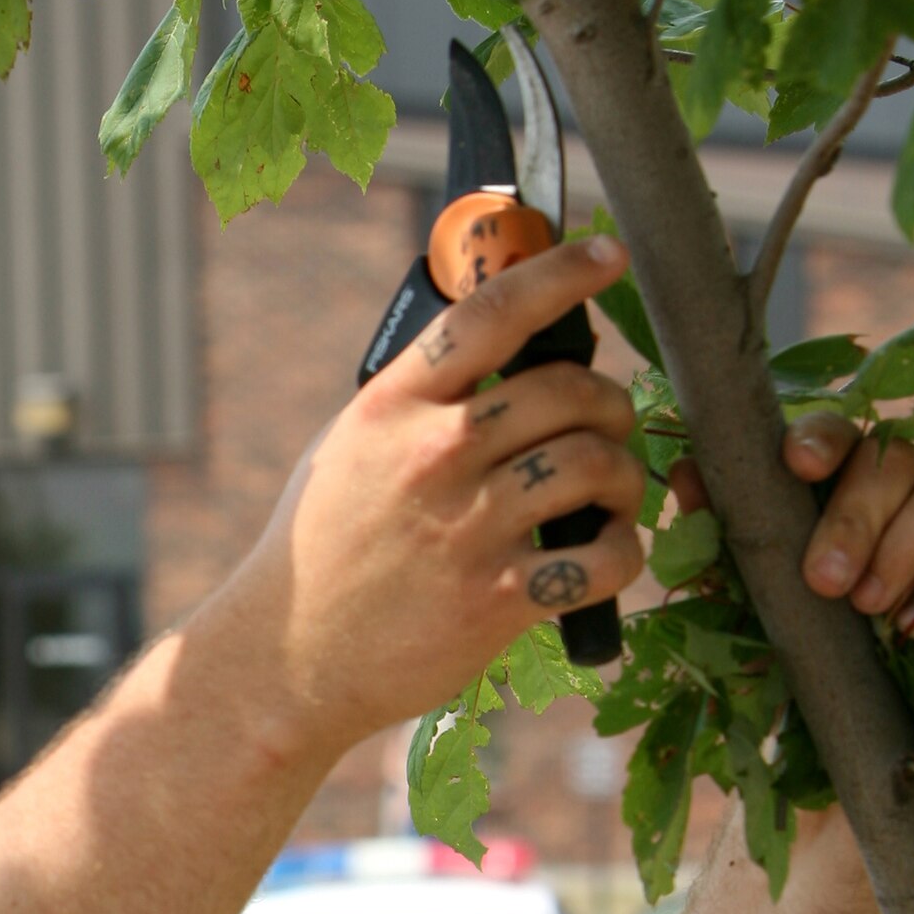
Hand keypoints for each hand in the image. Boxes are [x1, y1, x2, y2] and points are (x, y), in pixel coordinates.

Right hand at [227, 236, 644, 747]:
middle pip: (568, 390)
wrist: (288, 657)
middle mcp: (433, 455)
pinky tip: (605, 555)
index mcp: (393, 407)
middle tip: (607, 427)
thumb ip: (414, 403)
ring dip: (625, 477)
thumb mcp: (347, 450)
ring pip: (597, 465)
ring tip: (611, 496)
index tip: (607, 256)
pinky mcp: (498, 600)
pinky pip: (604, 559)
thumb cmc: (320, 551)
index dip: (560, 273)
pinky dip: (624, 554)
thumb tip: (492, 350)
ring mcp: (468, 528)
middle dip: (610, 404)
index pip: (489, 313)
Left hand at [670, 414, 913, 638]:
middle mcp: (898, 485)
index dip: (820, 440)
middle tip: (822, 579)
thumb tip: (689, 478)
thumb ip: (717, 527)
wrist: (833, 684)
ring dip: (904, 551)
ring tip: (866, 606)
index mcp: (834, 474)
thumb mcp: (739, 576)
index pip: (836, 432)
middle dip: (855, 518)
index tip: (797, 465)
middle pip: (894, 463)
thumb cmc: (783, 611)